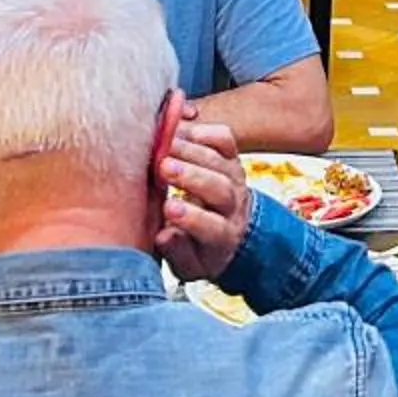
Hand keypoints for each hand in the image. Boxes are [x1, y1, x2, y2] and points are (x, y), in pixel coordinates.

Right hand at [155, 119, 253, 284]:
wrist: (233, 229)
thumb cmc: (202, 249)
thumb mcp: (189, 264)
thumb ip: (177, 252)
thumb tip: (164, 235)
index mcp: (224, 237)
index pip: (212, 227)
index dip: (192, 217)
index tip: (169, 208)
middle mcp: (233, 204)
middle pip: (219, 187)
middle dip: (192, 176)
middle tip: (164, 168)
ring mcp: (234, 177)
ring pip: (218, 160)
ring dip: (190, 151)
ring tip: (163, 148)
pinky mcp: (231, 156)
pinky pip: (224, 138)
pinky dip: (203, 132)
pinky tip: (180, 133)